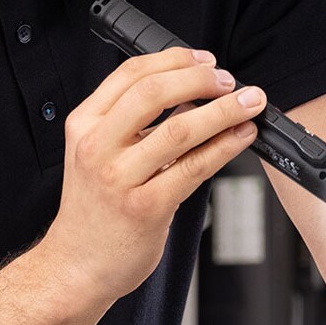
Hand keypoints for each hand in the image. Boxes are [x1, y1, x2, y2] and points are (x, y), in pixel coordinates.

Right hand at [43, 47, 262, 310]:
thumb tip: (189, 93)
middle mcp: (97, 147)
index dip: (174, 60)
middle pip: (154, 93)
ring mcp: (120, 178)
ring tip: (248, 104)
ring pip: (180, 130)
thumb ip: (129, 123)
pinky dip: (224, 147)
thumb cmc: (94, 210)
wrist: (77, 265)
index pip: (130, 74)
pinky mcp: (146, 208)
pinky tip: (240, 137)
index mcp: (84, 125)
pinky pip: (193, 168)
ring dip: (223, 111)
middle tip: (229, 81)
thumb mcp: (95, 154)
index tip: (205, 60)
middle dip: (201, 80)